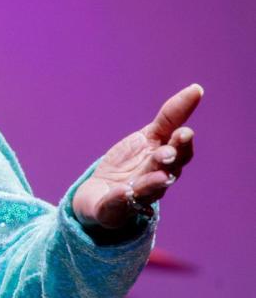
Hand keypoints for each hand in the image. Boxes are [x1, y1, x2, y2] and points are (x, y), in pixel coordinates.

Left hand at [72, 83, 201, 231]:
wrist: (101, 196)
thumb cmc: (132, 163)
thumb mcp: (148, 136)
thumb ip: (170, 116)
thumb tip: (197, 89)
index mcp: (164, 159)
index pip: (178, 149)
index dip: (182, 142)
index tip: (185, 131)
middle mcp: (156, 178)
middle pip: (167, 170)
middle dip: (168, 160)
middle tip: (167, 152)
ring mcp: (136, 195)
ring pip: (147, 189)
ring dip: (152, 182)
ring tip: (157, 176)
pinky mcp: (115, 208)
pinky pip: (118, 204)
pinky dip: (120, 199)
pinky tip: (122, 192)